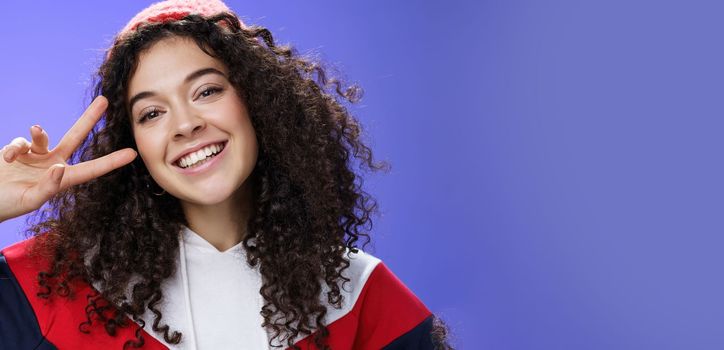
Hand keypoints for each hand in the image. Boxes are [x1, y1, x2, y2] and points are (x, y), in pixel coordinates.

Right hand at [0, 96, 136, 222]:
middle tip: (104, 100)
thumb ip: (48, 187)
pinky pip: (20, 142)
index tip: (133, 153)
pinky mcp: (18, 152)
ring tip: (22, 146)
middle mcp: (53, 165)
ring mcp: (36, 157)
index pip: (92, 169)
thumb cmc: (7, 206)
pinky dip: (13, 148)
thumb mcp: (30, 201)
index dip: (112, 161)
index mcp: (63, 180)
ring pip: (42, 136)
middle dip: (89, 118)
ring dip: (37, 135)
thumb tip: (60, 168)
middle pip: (75, 137)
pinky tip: (7, 159)